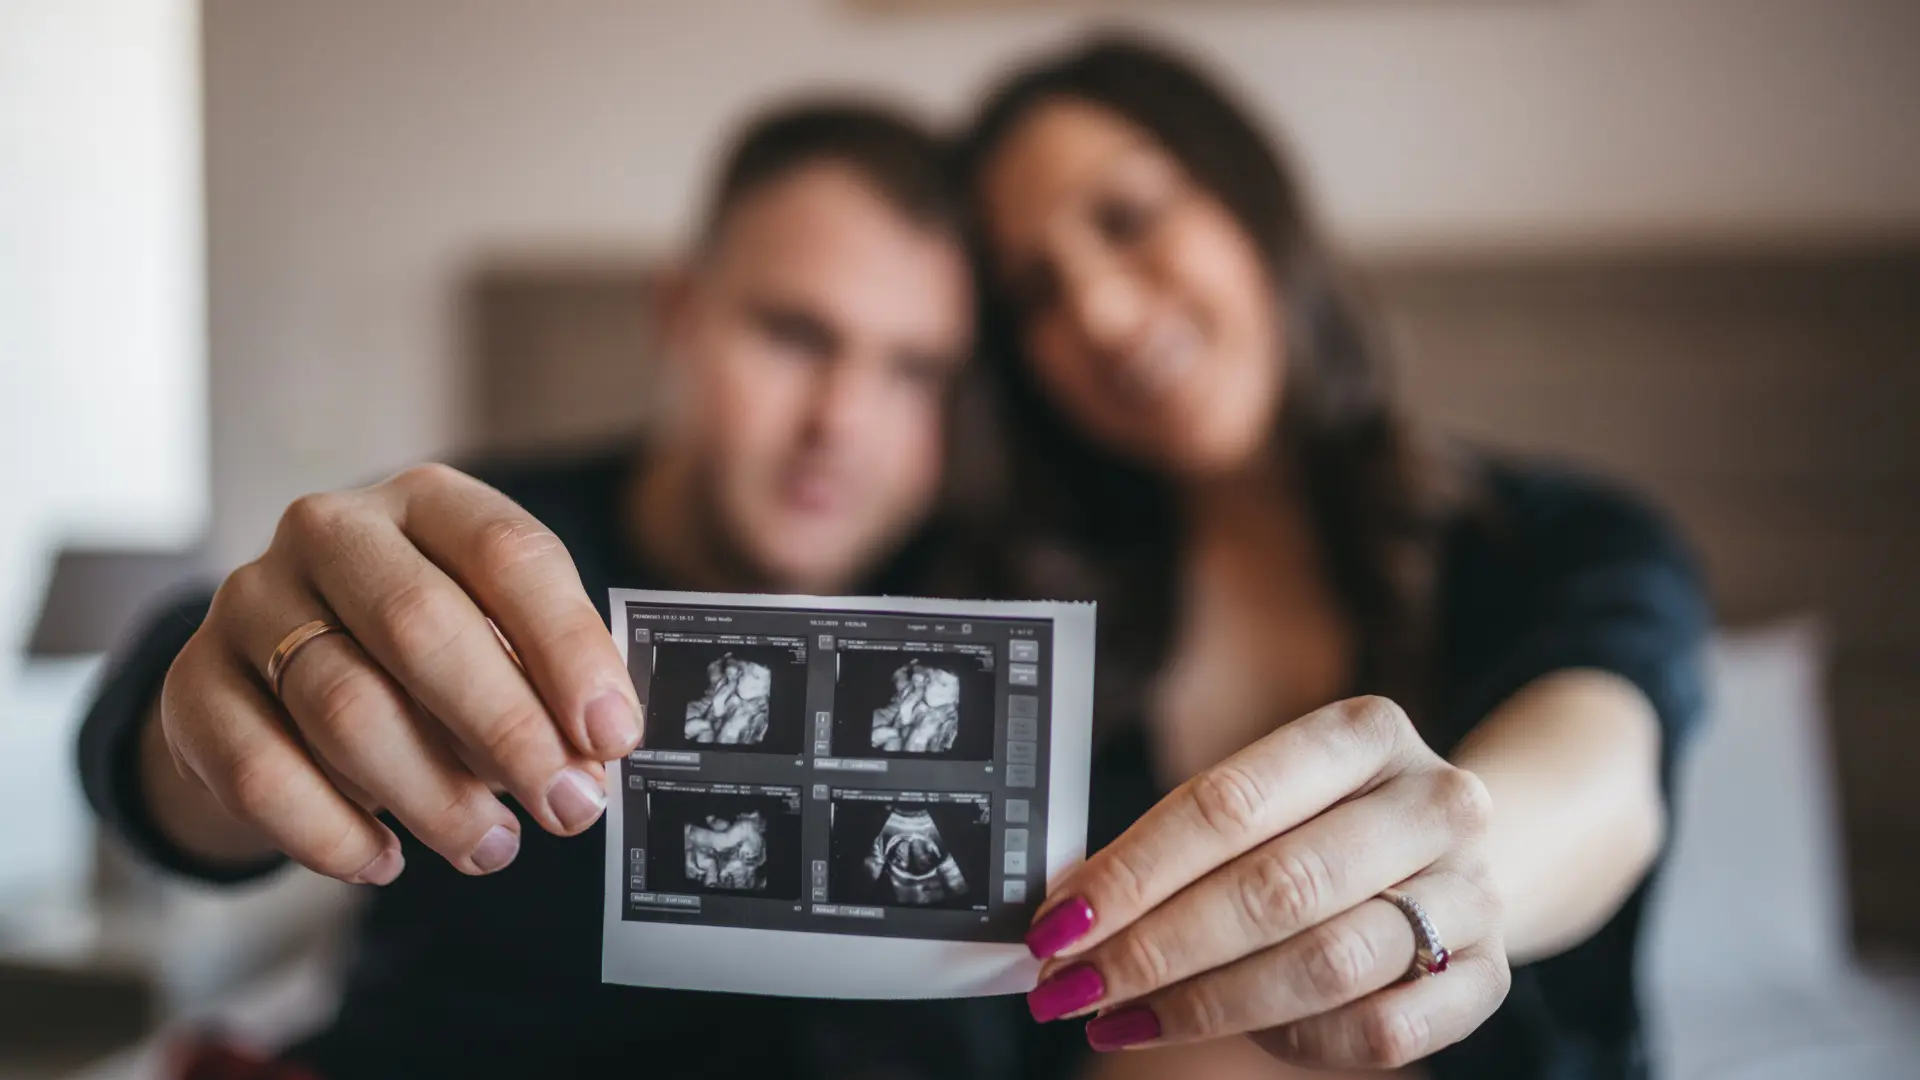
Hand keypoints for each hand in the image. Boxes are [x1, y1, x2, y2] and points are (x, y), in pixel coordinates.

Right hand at [151, 464, 642, 882]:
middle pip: (421, 625)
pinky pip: (261, 771)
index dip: (568, 648)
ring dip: (432, 795)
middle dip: (508, 730)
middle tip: (568, 806)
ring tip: (491, 847)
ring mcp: (249, 602)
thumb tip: (598, 751)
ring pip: (345, 708)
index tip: (613, 736)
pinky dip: (332, 832)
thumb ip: (547, 678)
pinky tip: (385, 860)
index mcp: (429, 502)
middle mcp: (331, 531)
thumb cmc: (429, 656)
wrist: (283, 675)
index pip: (509, 554)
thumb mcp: (498, 639)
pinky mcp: (194, 686)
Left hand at [1023, 696, 1509, 1067]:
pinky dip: (1296, 1040)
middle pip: (1275, 887)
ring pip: (1325, 963)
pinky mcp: (1488, 978)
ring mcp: (1471, 892)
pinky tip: (1236, 1034)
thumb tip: (1066, 908)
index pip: (1228, 804)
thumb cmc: (1326, 822)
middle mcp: (1432, 802)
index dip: (1132, 870)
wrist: (1458, 852)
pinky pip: (1380, 1031)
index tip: (1058, 922)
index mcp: (1366, 733)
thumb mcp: (1267, 799)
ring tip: (1123, 1016)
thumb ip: (1178, 843)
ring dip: (1206, 1002)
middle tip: (1072, 985)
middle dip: (1156, 947)